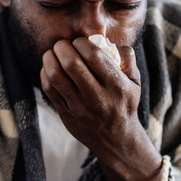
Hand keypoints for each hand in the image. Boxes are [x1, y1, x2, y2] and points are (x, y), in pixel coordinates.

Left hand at [40, 37, 162, 180]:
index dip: (82, 43)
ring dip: (49, 59)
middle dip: (62, 47)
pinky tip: (49, 68)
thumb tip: (112, 40)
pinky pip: (49, 90)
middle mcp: (97, 97)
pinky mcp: (65, 114)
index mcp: (116, 86)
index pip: (94, 56)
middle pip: (72, 64)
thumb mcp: (135, 83)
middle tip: (62, 44)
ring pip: (56, 76)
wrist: (116, 140)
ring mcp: (79, 108)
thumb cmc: (125, 105)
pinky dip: (45, 74)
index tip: (79, 41)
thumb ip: (127, 59)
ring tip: (52, 53)